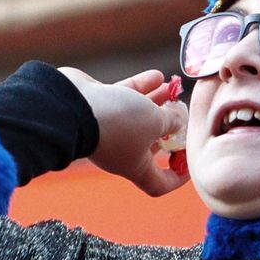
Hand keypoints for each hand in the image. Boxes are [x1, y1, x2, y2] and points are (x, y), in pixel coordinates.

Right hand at [58, 67, 189, 196]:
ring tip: (173, 87)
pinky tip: (157, 75)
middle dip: (170, 129)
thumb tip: (177, 119)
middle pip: (152, 146)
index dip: (178, 177)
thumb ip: (172, 121)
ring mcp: (110, 128)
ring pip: (139, 117)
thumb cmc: (117, 122)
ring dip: (158, 102)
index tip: (189, 162)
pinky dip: (141, 87)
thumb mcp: (155, 122)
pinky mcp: (100, 106)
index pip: (159, 183)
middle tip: (183, 113)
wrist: (70, 105)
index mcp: (135, 166)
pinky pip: (125, 98)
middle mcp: (122, 151)